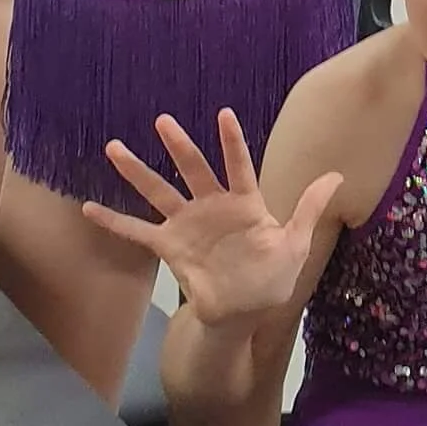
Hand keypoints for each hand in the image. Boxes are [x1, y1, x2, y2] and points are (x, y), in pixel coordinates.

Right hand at [81, 111, 341, 329]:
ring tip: (115, 147)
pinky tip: (89, 208)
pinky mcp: (170, 248)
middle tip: (163, 120)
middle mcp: (213, 207)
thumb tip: (337, 175)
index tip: (224, 114)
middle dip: (179, 146)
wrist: (244, 312)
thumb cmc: (272, 276)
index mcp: (245, 203)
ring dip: (138, 171)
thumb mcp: (296, 243)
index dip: (232, 142)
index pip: (238, 165)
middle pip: (193, 170)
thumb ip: (308, 209)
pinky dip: (114, 221)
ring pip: (160, 192)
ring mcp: (188, 225)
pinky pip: (137, 232)